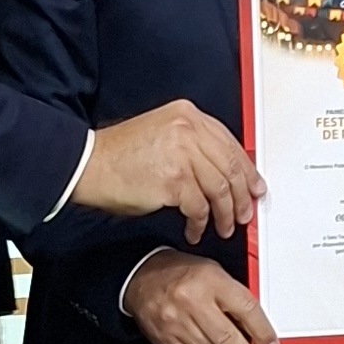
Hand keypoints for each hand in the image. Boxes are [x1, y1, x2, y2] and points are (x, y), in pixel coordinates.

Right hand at [73, 101, 262, 241]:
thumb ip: (194, 145)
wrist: (89, 165)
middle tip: (244, 213)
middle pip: (230, 167)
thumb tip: (224, 172)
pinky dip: (200, 223)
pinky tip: (196, 229)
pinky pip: (199, 207)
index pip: (230, 144)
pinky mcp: (173, 180)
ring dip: (224, 214)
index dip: (246, 170)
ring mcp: (182, 154)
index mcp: (188, 115)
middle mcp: (188, 130)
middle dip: (242, 195)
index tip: (254, 187)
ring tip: (223, 226)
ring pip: (219, 189)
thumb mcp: (164, 133)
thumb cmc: (121, 154)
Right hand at [124, 250, 278, 343]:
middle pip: (227, 338)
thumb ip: (235, 298)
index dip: (262, 332)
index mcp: (210, 280)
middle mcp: (193, 302)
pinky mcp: (166, 342)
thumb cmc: (182, 274)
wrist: (141, 277)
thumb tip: (257, 330)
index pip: (244, 308)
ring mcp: (177, 324)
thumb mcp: (214, 272)